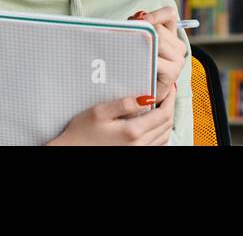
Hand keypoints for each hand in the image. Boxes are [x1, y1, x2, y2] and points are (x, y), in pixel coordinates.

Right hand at [47, 82, 177, 145]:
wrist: (71, 151)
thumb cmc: (81, 132)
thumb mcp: (99, 112)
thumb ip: (124, 104)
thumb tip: (147, 97)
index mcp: (132, 131)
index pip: (164, 113)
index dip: (170, 99)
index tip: (169, 88)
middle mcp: (139, 144)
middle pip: (167, 124)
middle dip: (170, 106)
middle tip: (167, 94)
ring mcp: (138, 152)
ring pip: (165, 135)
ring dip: (167, 120)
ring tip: (162, 106)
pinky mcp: (135, 155)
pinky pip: (157, 145)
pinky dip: (162, 133)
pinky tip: (155, 124)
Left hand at [129, 7, 184, 103]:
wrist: (138, 96)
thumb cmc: (135, 68)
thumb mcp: (138, 43)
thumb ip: (140, 28)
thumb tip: (137, 18)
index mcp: (171, 37)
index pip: (169, 14)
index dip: (153, 14)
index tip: (136, 20)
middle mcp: (178, 47)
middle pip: (158, 29)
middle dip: (140, 32)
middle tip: (125, 39)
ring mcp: (178, 61)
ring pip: (157, 42)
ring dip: (139, 46)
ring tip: (128, 53)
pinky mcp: (172, 73)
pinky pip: (155, 59)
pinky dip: (142, 60)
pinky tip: (133, 65)